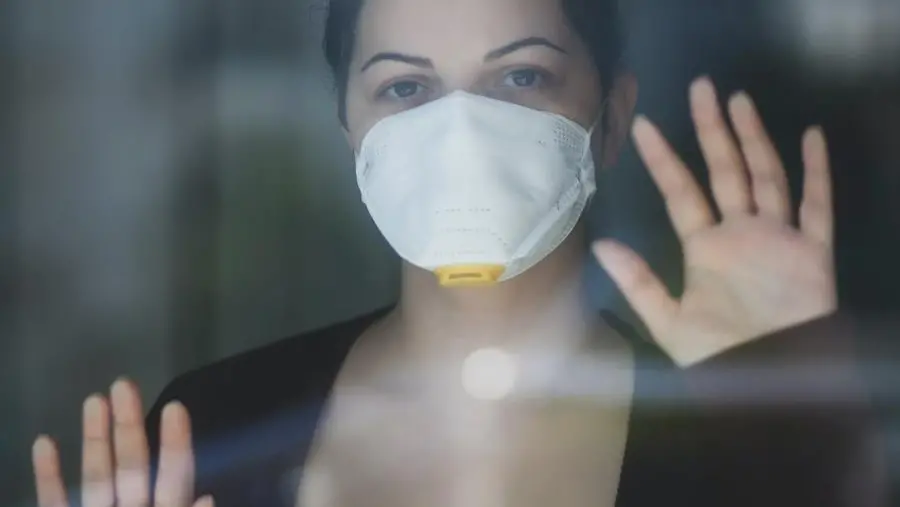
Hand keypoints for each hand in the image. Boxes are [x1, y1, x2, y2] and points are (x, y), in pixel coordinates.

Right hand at [32, 379, 210, 506]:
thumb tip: (207, 497)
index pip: (175, 476)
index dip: (175, 443)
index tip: (175, 406)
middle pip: (133, 465)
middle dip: (129, 424)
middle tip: (125, 384)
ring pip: (97, 477)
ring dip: (95, 438)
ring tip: (95, 400)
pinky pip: (55, 502)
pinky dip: (48, 476)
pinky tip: (45, 442)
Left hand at [594, 77, 836, 366]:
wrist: (769, 381)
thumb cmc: (719, 356)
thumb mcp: (669, 321)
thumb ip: (638, 282)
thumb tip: (601, 245)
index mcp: (704, 248)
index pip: (680, 193)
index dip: (662, 160)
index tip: (641, 126)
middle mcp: (740, 233)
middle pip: (724, 171)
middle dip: (712, 130)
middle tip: (700, 87)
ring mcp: (777, 238)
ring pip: (766, 176)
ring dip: (754, 139)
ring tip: (739, 101)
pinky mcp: (812, 252)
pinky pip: (817, 206)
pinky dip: (816, 172)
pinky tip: (809, 137)